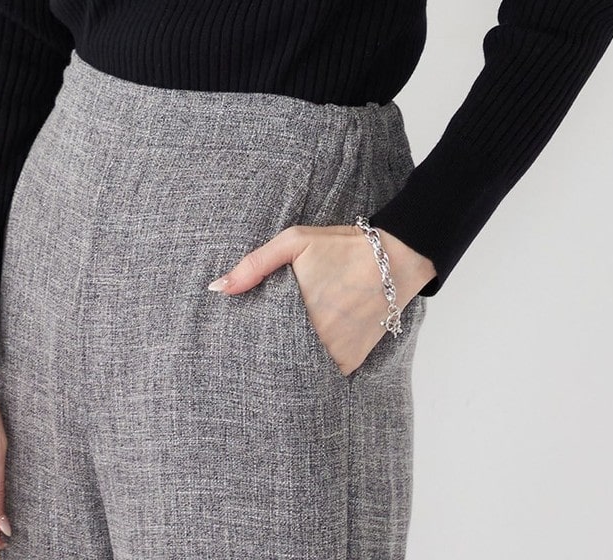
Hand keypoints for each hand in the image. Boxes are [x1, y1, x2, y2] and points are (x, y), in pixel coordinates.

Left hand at [208, 225, 436, 375]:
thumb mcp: (294, 242)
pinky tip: (310, 346)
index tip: (236, 340)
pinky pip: (324, 370)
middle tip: (257, 345)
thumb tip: (218, 288)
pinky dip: (316, 362)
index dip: (247, 341)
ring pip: (301, 366)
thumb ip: (255, 264)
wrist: (395, 259)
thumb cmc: (340, 246)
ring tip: (282, 344)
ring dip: (292, 358)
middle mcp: (315, 341)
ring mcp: (334, 355)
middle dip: (267, 350)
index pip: (258, 341)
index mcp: (296, 314)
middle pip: (278, 356)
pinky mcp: (350, 362)